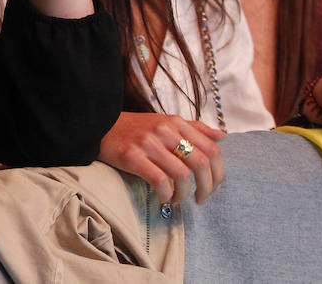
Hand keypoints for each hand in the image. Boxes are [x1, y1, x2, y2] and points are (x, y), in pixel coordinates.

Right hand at [97, 112, 225, 205]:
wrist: (99, 125)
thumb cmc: (135, 128)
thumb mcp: (165, 122)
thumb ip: (194, 128)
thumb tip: (222, 136)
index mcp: (176, 122)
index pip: (212, 148)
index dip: (219, 172)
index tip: (215, 187)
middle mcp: (165, 130)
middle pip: (201, 162)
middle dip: (207, 187)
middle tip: (202, 199)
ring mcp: (149, 143)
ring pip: (182, 175)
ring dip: (184, 194)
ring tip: (178, 199)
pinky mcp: (133, 156)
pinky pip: (160, 181)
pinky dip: (167, 194)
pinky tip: (164, 198)